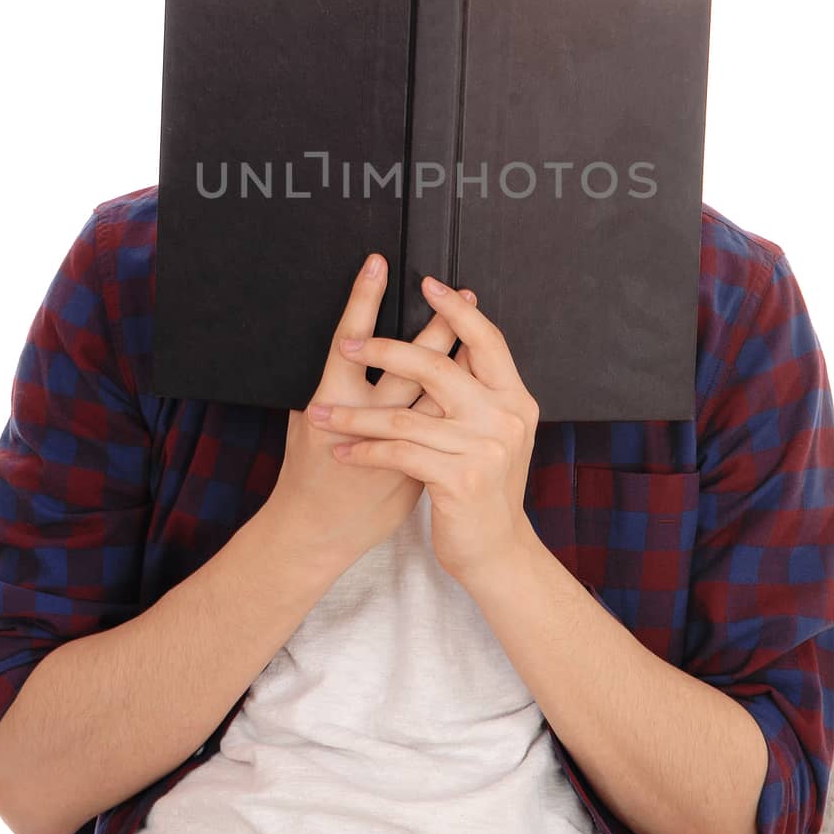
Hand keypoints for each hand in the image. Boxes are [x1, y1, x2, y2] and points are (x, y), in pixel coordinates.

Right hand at [269, 253, 475, 570]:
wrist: (319, 531)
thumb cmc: (307, 468)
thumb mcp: (306, 418)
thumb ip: (333, 384)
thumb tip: (353, 337)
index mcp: (332, 403)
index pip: (349, 340)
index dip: (363, 299)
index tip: (378, 264)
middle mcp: (367, 424)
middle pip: (411, 364)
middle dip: (435, 324)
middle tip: (450, 289)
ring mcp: (399, 449)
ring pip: (438, 393)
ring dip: (456, 356)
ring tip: (471, 322)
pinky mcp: (419, 466)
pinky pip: (445, 424)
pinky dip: (460, 397)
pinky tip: (473, 374)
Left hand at [306, 275, 539, 585]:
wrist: (496, 552)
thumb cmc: (481, 487)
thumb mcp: (490, 434)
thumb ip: (475, 393)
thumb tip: (446, 338)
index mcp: (513, 398)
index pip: (487, 339)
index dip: (456, 309)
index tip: (428, 282)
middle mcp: (504, 417)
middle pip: (437, 366)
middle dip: (385, 349)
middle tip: (348, 343)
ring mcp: (483, 448)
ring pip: (404, 415)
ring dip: (355, 415)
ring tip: (321, 413)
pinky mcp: (459, 479)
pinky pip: (399, 453)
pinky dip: (366, 452)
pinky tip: (343, 452)